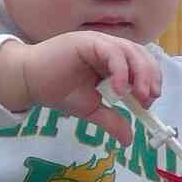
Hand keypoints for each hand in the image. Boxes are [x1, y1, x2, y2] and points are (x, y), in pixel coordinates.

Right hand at [0, 32, 159, 146]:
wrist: (29, 82)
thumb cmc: (58, 91)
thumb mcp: (91, 109)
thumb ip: (111, 120)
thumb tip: (129, 140)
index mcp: (113, 61)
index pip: (142, 64)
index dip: (151, 80)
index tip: (149, 102)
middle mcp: (109, 48)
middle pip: (141, 55)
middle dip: (150, 77)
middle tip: (148, 100)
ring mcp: (99, 42)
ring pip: (130, 51)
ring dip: (140, 73)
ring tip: (140, 96)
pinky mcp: (88, 41)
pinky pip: (112, 52)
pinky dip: (121, 70)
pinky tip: (119, 90)